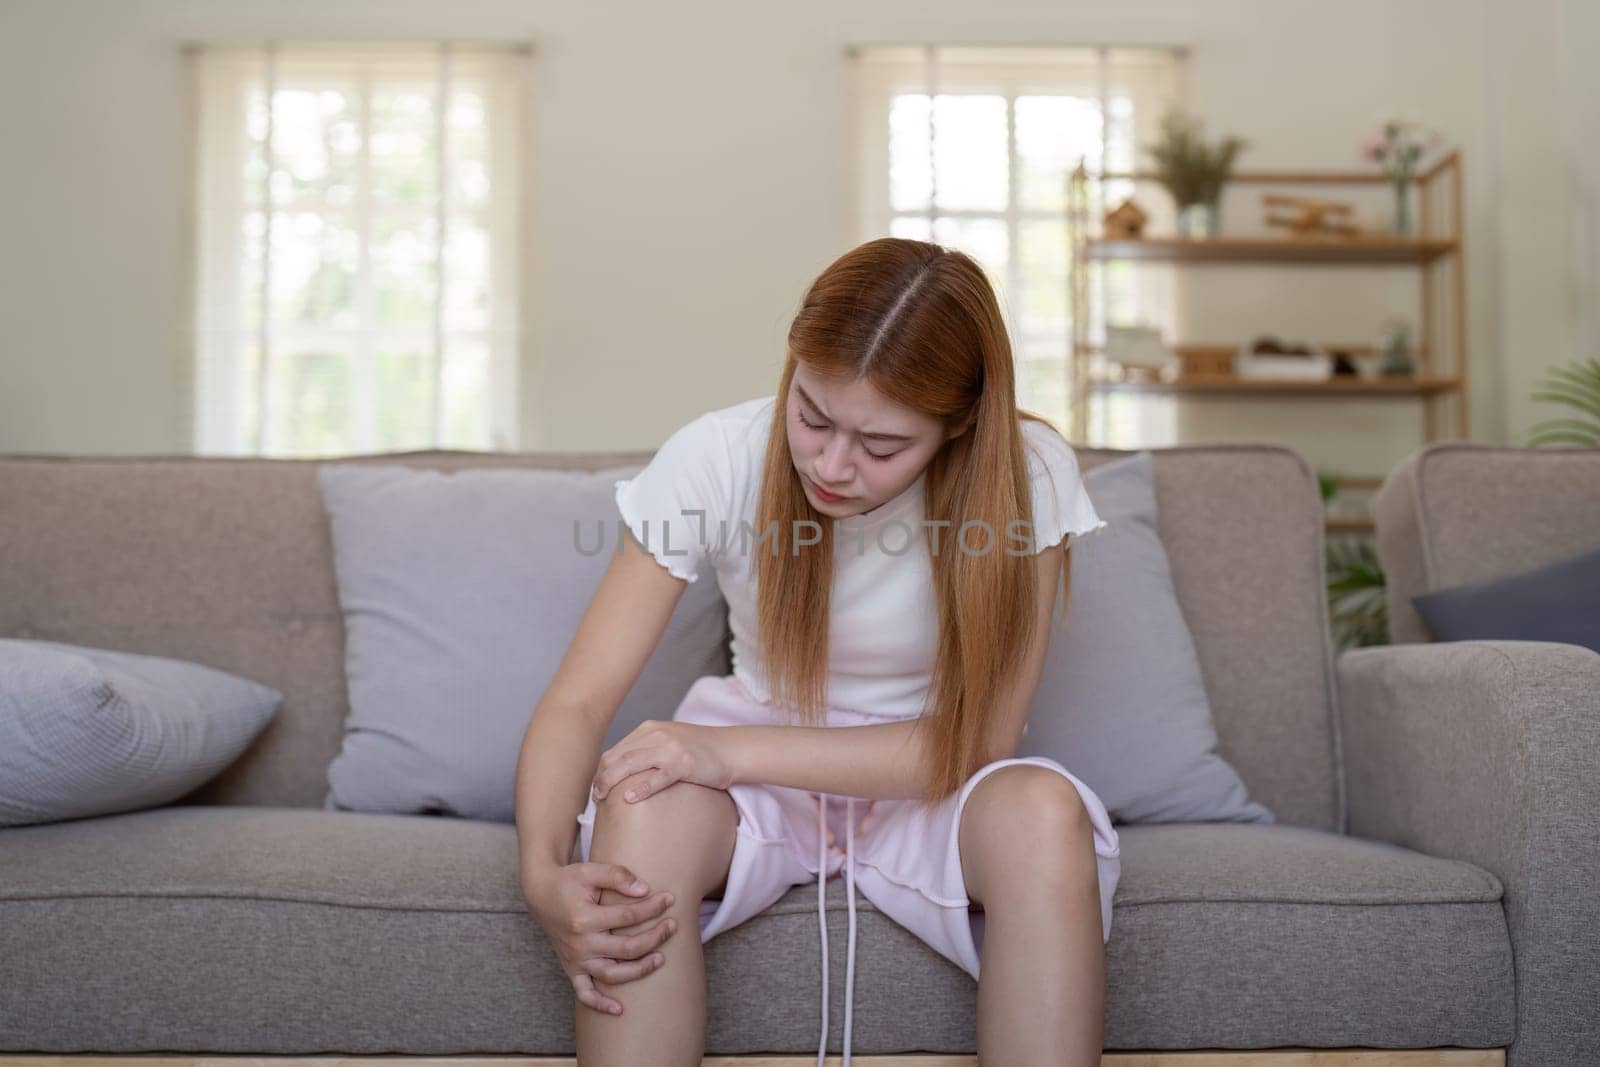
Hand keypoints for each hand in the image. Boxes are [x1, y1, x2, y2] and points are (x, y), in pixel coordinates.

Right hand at [522, 860, 679, 1017]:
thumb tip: (645, 889)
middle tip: (673, 926)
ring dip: (639, 970)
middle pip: (626, 949)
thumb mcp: (590, 870)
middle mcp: (580, 944)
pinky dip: (600, 1005)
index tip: (669, 898)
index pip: (628, 916)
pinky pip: (584, 994)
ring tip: (661, 958)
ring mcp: (576, 959)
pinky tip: (619, 1010)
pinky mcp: (571, 968)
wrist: (541, 895)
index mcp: (585, 918)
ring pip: (611, 975)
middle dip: (655, 937)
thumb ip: (617, 876)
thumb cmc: (569, 881)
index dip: (652, 907)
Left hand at [591, 721, 735, 804]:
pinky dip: (641, 787)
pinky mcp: (683, 763)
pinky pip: (657, 776)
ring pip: (630, 764)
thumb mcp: (669, 742)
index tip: (596, 787)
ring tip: (603, 798)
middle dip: (601, 778)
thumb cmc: (700, 751)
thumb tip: (624, 773)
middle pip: (618, 757)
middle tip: (595, 797)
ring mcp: (670, 748)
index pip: (615, 750)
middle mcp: (656, 734)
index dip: (601, 770)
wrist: (731, 750)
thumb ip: (647, 751)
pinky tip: (629, 798)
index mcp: (649, 729)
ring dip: (612, 782)